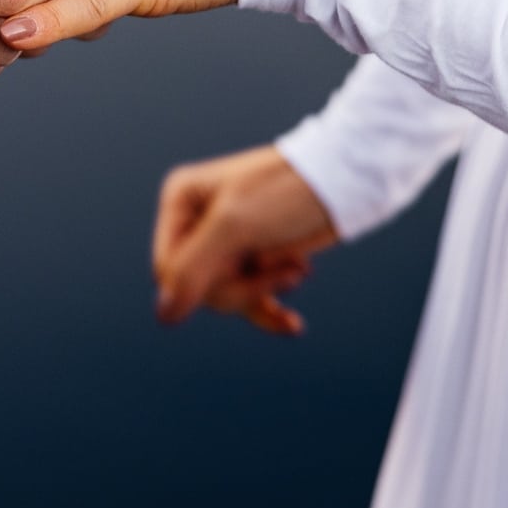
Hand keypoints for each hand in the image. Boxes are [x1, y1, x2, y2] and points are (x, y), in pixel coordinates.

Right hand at [152, 145, 338, 334]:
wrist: (343, 183)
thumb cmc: (287, 191)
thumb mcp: (234, 227)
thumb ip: (192, 269)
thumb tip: (163, 316)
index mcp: (181, 202)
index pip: (168, 269)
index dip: (200, 281)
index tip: (241, 265)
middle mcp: (197, 223)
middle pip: (196, 287)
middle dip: (241, 286)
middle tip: (279, 270)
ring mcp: (225, 243)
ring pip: (225, 296)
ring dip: (263, 291)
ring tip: (297, 272)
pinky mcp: (253, 258)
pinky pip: (248, 300)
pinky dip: (270, 312)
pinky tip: (293, 323)